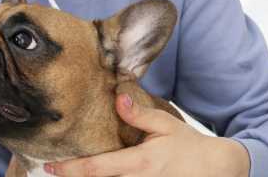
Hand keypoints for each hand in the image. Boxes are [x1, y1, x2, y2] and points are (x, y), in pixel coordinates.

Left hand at [45, 94, 250, 176]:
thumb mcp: (166, 125)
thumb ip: (140, 114)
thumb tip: (118, 98)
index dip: (70, 169)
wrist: (217, 170)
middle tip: (52, 172)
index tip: (50, 167)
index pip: (97, 168)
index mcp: (140, 163)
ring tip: (70, 175)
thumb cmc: (189, 147)